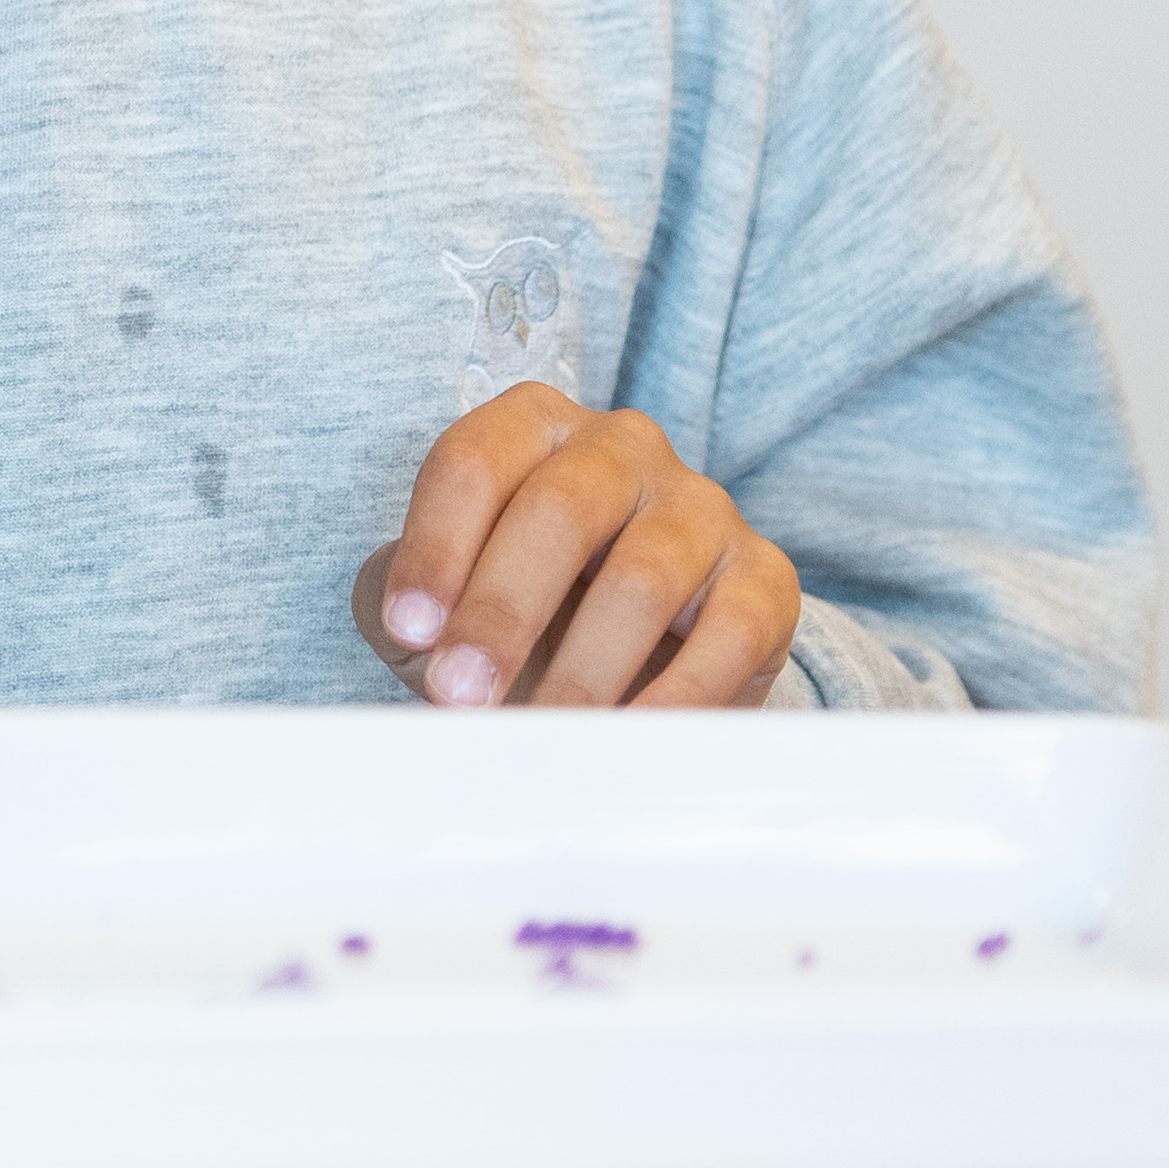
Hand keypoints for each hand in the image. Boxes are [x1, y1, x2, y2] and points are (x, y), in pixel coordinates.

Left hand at [349, 384, 799, 709]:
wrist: (649, 647)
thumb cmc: (529, 606)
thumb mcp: (452, 590)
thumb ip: (407, 602)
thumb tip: (405, 636)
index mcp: (534, 427)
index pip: (473, 465)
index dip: (435, 549)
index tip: (409, 630)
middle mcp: (622, 447)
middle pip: (556, 512)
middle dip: (501, 611)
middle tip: (461, 695)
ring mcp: (700, 506)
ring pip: (641, 576)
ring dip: (584, 666)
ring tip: (542, 734)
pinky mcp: (763, 577)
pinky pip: (727, 634)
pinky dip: (675, 697)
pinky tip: (628, 740)